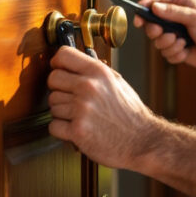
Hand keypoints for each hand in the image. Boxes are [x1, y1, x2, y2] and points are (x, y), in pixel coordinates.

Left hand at [47, 46, 160, 169]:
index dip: (58, 63)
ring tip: (80, 116)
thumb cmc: (130, 113)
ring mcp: (82, 109)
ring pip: (53, 104)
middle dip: (58, 89)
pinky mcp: (77, 131)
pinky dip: (62, 130)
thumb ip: (96, 72)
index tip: (59, 70)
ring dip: (62, 112)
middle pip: (53, 79)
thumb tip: (75, 64)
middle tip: (70, 97)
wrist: (142, 140)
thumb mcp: (118, 83)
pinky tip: (76, 128)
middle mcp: (88, 87)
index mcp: (99, 72)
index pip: (63, 55)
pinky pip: (54, 126)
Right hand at [135, 0, 195, 69]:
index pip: (155, 1)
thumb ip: (174, 12)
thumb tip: (154, 7)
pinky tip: (186, 51)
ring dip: (168, 44)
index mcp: (179, 2)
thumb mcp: (195, 17)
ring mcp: (172, 33)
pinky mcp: (173, 48)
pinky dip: (174, 54)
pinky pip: (164, 53)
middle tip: (162, 33)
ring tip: (182, 43)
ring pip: (156, 41)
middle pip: (150, 23)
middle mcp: (173, 17)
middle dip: (155, 31)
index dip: (144, 8)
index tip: (138, 18)